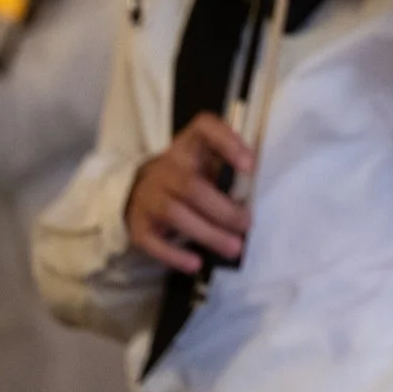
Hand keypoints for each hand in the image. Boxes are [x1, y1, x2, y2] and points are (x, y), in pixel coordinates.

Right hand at [125, 111, 254, 271]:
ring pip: (175, 213)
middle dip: (223, 209)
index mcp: (189, 144)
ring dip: (208, 233)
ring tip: (234, 248)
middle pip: (191, 186)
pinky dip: (175, 254)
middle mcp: (166, 167)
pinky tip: (196, 263)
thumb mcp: (208, 162)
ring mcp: (149, 196)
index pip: (204, 128)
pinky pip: (154, 241)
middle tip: (247, 224)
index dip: (227, 142)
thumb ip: (229, 173)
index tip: (249, 165)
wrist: (143, 190)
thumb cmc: (190, 175)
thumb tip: (253, 196)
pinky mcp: (139, 225)